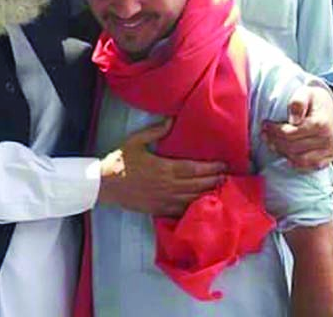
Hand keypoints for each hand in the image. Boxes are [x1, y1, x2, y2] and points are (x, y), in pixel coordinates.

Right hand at [97, 120, 225, 216]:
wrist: (104, 185)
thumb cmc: (118, 162)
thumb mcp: (134, 142)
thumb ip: (154, 132)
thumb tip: (171, 121)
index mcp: (164, 168)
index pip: (194, 169)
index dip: (211, 168)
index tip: (224, 165)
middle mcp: (167, 185)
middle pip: (197, 185)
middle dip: (214, 181)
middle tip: (229, 178)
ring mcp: (164, 199)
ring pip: (192, 198)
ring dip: (208, 195)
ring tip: (222, 191)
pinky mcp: (158, 209)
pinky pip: (181, 210)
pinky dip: (194, 208)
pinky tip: (203, 206)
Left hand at [261, 84, 332, 170]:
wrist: (326, 106)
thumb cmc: (313, 100)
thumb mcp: (304, 92)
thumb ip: (297, 102)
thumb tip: (294, 119)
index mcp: (322, 124)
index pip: (291, 134)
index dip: (274, 131)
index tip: (265, 125)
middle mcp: (329, 139)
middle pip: (293, 147)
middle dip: (275, 141)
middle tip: (264, 134)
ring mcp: (330, 150)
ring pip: (299, 159)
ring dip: (282, 152)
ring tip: (272, 143)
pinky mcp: (329, 157)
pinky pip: (308, 166)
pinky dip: (294, 162)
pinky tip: (285, 153)